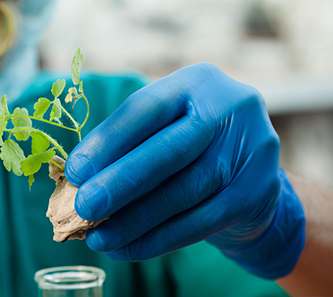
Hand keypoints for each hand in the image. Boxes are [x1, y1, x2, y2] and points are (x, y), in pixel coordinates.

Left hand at [65, 63, 304, 278]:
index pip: (146, 108)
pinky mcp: (258, 192)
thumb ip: (128, 144)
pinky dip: (158, 240)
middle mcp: (230, 108)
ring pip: (182, 192)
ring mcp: (251, 150)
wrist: (250, 170)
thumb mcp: (165, 126)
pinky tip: (127, 249)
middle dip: (120, 183)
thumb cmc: (189, 144)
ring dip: (134, 221)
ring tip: (99, 238)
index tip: (74, 172)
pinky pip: (200, 222)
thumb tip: (79, 179)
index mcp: (197, 81)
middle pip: (168, 151)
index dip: (107, 142)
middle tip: (84, 208)